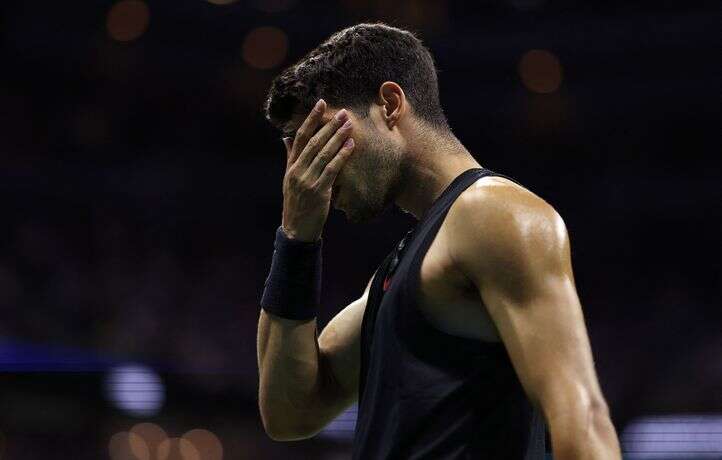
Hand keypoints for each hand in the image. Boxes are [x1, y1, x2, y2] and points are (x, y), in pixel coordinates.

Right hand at [280, 99, 355, 241]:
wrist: (297, 228)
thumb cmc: (296, 202)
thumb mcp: (289, 179)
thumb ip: (290, 157)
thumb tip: (286, 138)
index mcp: (291, 165)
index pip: (300, 137)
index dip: (311, 119)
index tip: (321, 104)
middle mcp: (297, 170)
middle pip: (314, 142)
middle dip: (329, 125)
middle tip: (343, 112)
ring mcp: (307, 180)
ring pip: (324, 154)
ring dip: (338, 137)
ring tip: (349, 125)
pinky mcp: (318, 191)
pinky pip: (332, 169)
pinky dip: (341, 156)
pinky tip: (351, 145)